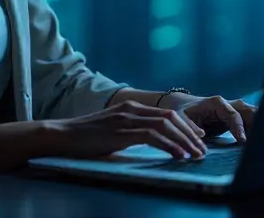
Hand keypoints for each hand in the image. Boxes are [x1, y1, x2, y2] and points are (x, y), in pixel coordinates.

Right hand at [45, 100, 207, 159]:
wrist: (61, 135)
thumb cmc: (85, 138)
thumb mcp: (113, 131)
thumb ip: (131, 133)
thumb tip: (151, 143)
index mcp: (131, 107)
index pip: (166, 113)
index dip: (185, 125)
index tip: (198, 137)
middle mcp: (132, 109)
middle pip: (171, 117)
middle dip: (190, 133)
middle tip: (202, 149)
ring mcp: (126, 119)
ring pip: (165, 125)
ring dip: (184, 140)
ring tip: (195, 154)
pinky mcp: (120, 132)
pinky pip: (152, 137)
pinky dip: (169, 145)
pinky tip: (178, 155)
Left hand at [164, 94, 256, 142]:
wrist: (181, 106)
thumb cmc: (181, 112)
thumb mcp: (180, 119)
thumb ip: (190, 127)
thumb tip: (202, 136)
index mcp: (217, 103)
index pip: (233, 114)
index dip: (239, 127)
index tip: (243, 141)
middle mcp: (228, 105)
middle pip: (248, 111)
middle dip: (257, 124)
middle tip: (261, 141)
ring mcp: (233, 111)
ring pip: (252, 115)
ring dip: (259, 127)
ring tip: (263, 143)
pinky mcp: (235, 120)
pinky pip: (249, 123)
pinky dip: (255, 131)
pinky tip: (258, 144)